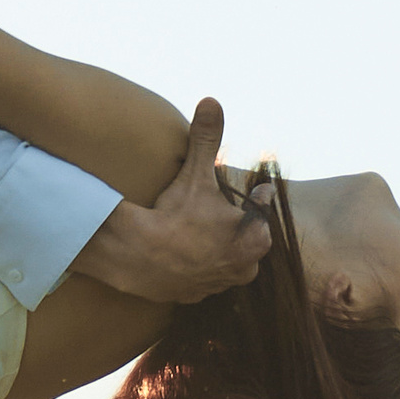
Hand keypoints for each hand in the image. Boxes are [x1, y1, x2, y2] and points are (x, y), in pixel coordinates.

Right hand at [70, 99, 273, 304]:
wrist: (138, 256)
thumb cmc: (175, 214)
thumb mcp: (195, 174)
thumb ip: (208, 139)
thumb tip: (211, 101)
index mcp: (255, 240)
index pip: (261, 212)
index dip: (255, 197)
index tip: (253, 189)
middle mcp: (245, 269)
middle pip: (246, 239)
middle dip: (236, 226)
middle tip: (222, 210)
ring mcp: (220, 287)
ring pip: (226, 260)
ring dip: (218, 247)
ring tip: (201, 230)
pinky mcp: (195, 298)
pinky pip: (203, 277)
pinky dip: (197, 265)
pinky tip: (183, 251)